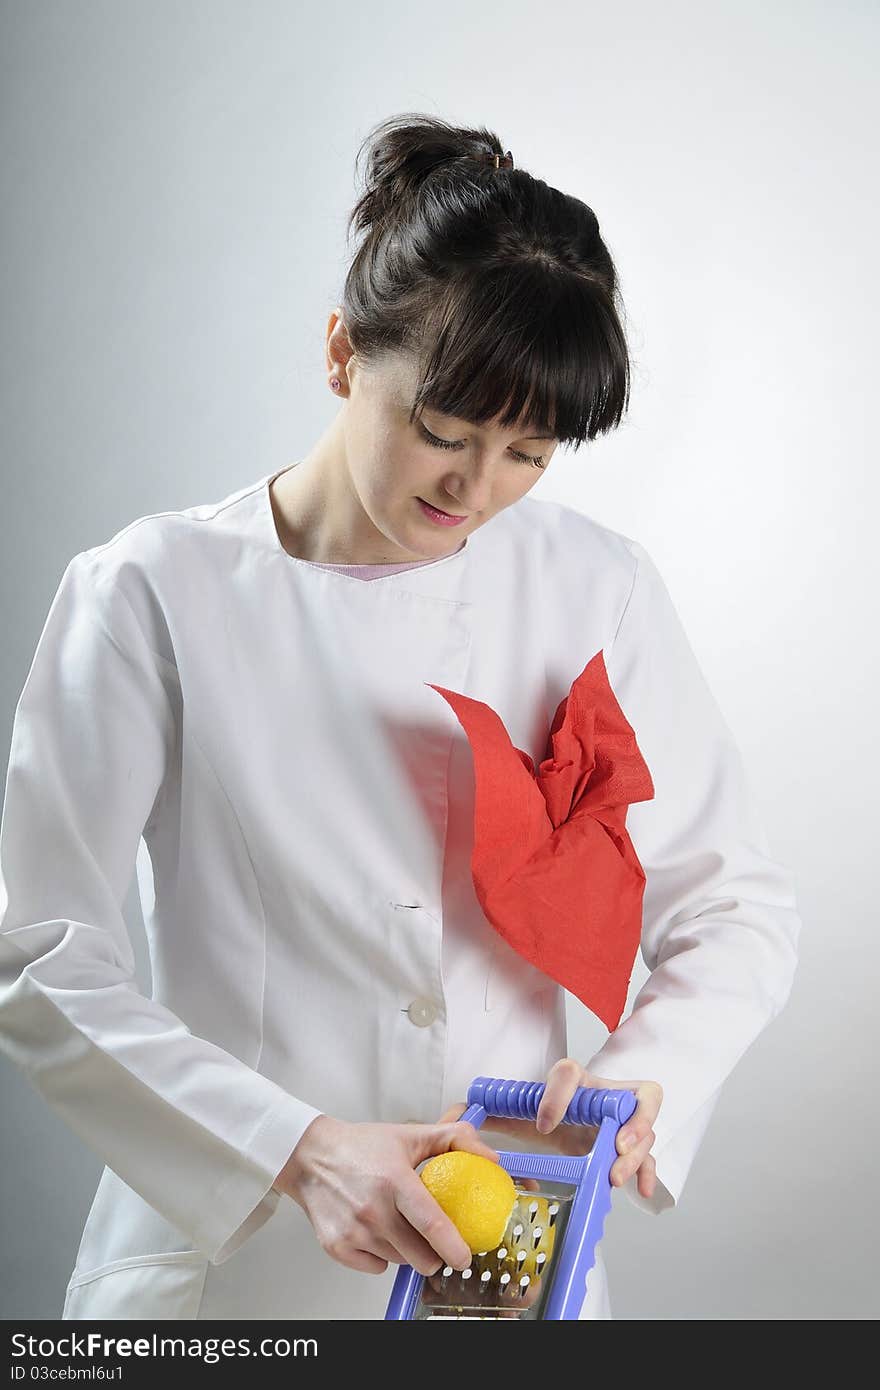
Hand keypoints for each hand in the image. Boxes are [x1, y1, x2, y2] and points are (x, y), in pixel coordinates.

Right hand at [273, 1115, 500, 1276]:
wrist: (310, 1156)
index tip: (466, 1258)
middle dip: (435, 1255)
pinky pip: (375, 1267)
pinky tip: (376, 1231)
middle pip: (420, 1257)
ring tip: (399, 1225)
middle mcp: (373, 1209)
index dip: (454, 1248)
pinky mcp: (337, 1247)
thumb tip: (491, 1159)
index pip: (432, 1224)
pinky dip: (381, 1256)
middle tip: (434, 1240)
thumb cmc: (361, 1146)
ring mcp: (354, 1231)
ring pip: (399, 1262)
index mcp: (395, 1180)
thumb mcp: (410, 1135)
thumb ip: (454, 1139)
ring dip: (407, 1251)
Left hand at [439, 1057, 662, 1199]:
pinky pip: (652, 1154)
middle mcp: (605, 1096)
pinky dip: (649, 1171)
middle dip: (628, 1120)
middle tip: (613, 1145)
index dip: (556, 1095)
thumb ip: (493, 1112)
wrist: (577, 1119)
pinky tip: (642, 1190)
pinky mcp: (633, 1145)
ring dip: (637, 1151)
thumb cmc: (550, 1113)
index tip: (542, 1124)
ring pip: (646, 1126)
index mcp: (575, 1083)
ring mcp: (625, 1120)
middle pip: (629, 1095)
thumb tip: (458, 1112)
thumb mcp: (522, 1112)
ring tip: (616, 1174)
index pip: (568, 1073)